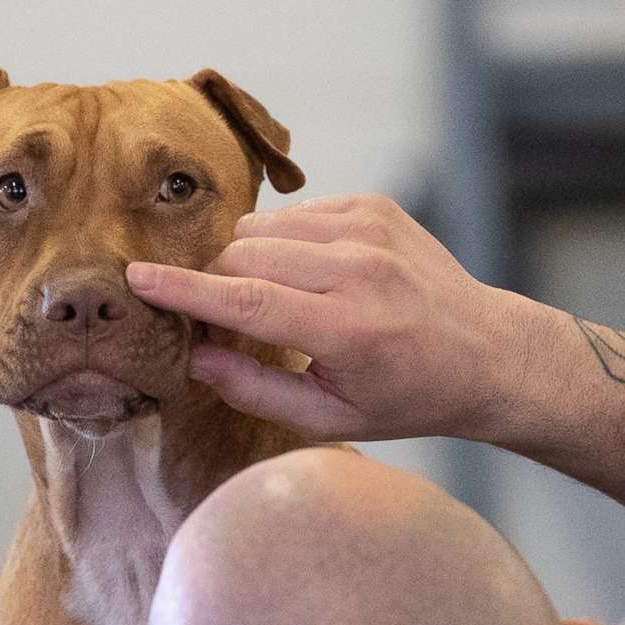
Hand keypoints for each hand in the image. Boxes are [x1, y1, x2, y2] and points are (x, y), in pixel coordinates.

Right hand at [127, 195, 544, 441]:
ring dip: (248, 261)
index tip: (138, 279)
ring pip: (263, 229)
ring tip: (276, 301)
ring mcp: (369, 228)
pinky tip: (310, 276)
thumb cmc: (407, 395)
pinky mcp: (374, 206)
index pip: (245, 298)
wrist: (487, 352)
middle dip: (216, 284)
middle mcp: (360, 269)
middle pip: (243, 256)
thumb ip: (256, 390)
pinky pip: (295, 214)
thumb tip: (195, 356)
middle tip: (222, 321)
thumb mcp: (332, 419)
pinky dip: (285, 244)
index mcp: (348, 327)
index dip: (184, 290)